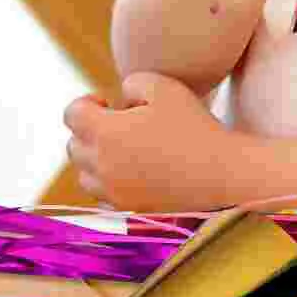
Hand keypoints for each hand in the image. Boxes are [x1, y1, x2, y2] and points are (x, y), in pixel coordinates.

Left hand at [63, 72, 239, 212]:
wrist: (225, 176)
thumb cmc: (194, 126)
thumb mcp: (162, 86)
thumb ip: (130, 83)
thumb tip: (118, 102)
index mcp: (105, 133)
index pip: (71, 114)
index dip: (87, 103)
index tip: (108, 103)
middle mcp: (102, 167)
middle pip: (74, 145)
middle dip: (90, 131)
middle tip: (121, 125)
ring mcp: (114, 194)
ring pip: (84, 175)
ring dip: (96, 159)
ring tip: (126, 150)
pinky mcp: (129, 212)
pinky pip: (104, 198)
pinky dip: (111, 184)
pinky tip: (136, 173)